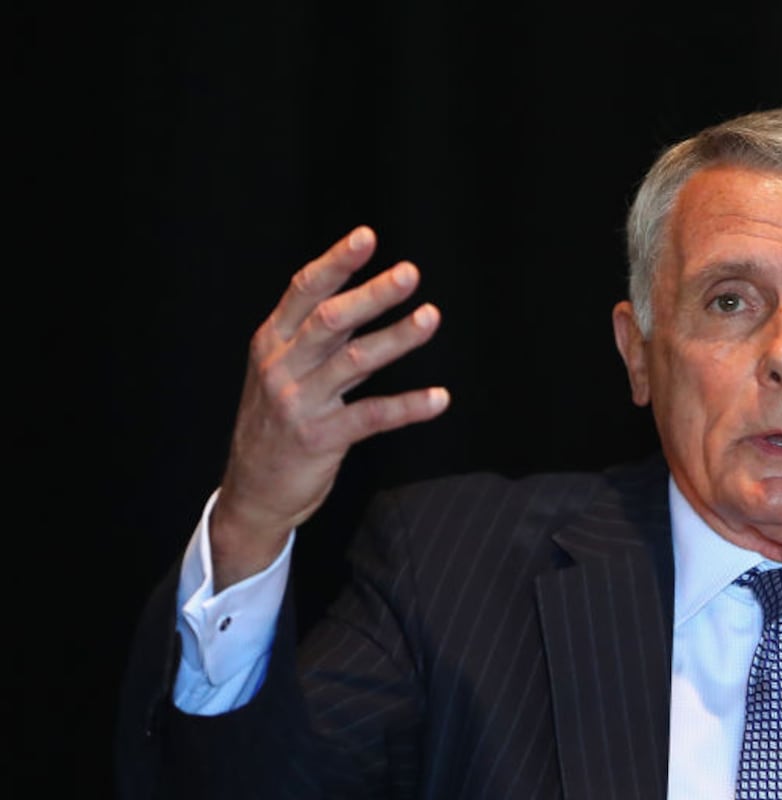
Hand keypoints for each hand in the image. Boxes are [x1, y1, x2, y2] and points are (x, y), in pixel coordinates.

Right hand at [210, 226, 447, 589]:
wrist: (252, 491)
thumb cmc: (276, 423)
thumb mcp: (283, 372)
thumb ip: (319, 339)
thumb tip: (364, 298)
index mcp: (272, 342)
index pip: (304, 291)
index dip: (336, 262)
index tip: (367, 237)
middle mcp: (281, 366)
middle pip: (330, 320)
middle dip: (372, 294)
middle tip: (410, 273)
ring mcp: (298, 403)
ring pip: (353, 362)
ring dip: (397, 338)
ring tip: (431, 317)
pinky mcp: (319, 439)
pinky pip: (371, 417)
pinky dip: (408, 406)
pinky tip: (439, 398)